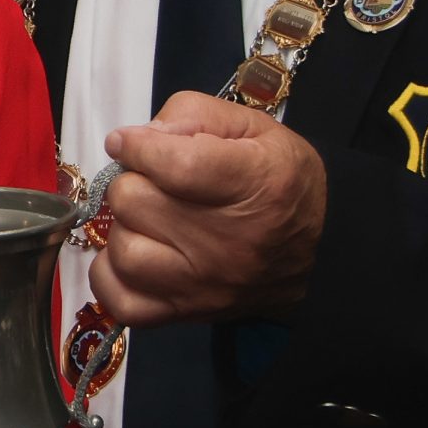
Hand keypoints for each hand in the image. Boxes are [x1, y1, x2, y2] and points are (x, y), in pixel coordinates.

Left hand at [89, 91, 325, 324]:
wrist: (316, 254)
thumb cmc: (282, 183)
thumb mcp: (255, 128)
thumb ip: (196, 115)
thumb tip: (142, 135)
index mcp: (254, 182)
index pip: (175, 165)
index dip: (138, 147)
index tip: (125, 142)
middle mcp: (227, 240)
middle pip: (135, 203)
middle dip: (132, 180)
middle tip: (148, 180)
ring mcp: (203, 283)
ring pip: (124, 251)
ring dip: (122, 226)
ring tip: (143, 217)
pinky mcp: (186, 312)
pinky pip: (122, 301)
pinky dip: (110, 276)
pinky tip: (130, 252)